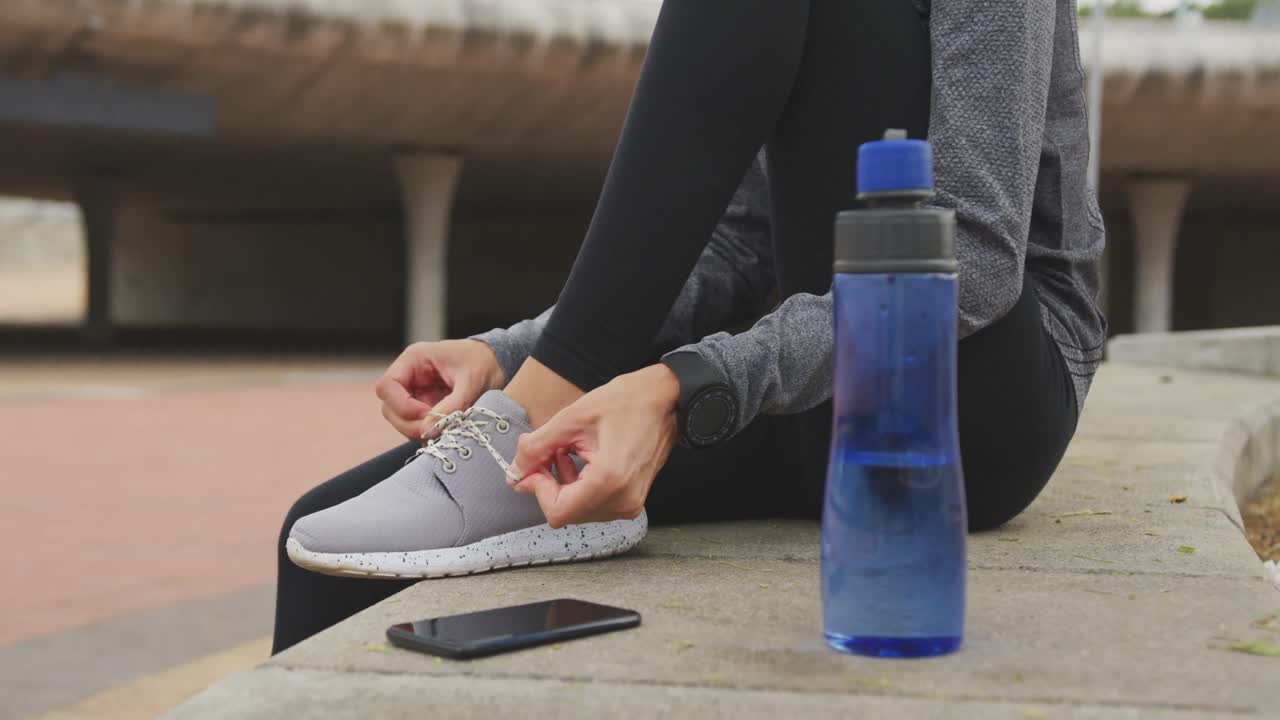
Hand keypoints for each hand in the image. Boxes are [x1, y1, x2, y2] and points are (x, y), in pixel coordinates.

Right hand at [374, 340, 504, 440]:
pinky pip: (416, 425)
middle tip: (436, 431)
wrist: (499, 362)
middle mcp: (409, 376)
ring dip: (419, 431)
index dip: (402, 406)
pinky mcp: (425, 406)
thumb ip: (451, 405)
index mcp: (414, 360)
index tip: (426, 416)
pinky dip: (428, 433)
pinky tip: (446, 433)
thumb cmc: (485, 362)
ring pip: (401, 420)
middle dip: (410, 423)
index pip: (387, 386)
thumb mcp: (471, 382)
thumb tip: (429, 428)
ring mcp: (416, 393)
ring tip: (445, 432)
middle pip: (390, 408)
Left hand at [510, 364, 679, 526]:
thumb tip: (516, 470)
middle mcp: (623, 500)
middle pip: (566, 512)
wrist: (666, 399)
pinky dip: (578, 486)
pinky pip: (594, 504)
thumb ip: (537, 448)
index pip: (557, 511)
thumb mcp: (572, 419)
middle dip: (548, 485)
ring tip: (563, 452)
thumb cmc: (627, 402)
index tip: (532, 466)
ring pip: (578, 510)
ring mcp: (630, 502)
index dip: (537, 489)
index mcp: (609, 481)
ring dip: (562, 485)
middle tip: (544, 454)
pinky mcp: (632, 498)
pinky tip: (578, 459)